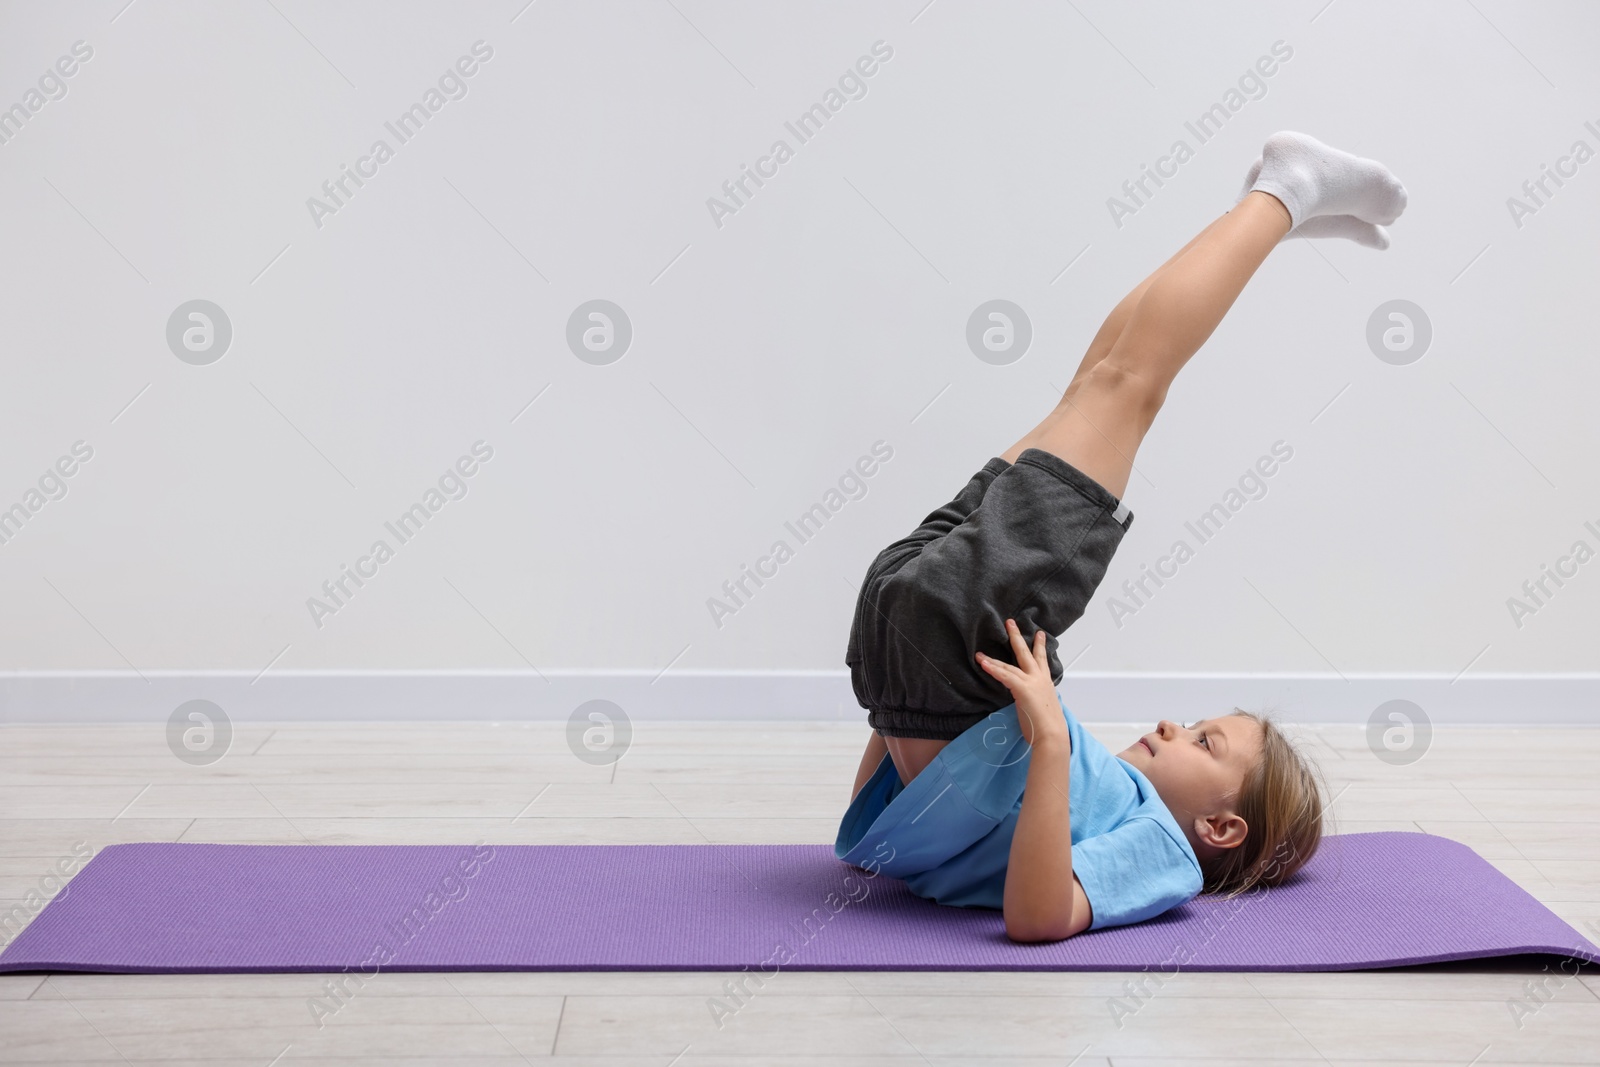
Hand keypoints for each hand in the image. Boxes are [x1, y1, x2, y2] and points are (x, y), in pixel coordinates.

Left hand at [975, 619, 1068, 748]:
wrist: (1052, 734)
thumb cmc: (1047, 726)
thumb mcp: (1043, 706)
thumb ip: (1036, 697)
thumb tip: (1030, 698)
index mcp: (1046, 682)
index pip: (1042, 659)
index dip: (1039, 646)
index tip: (1039, 634)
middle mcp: (1039, 678)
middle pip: (1026, 653)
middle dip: (1017, 637)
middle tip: (1010, 622)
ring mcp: (1031, 682)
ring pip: (1010, 665)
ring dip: (993, 658)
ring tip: (980, 652)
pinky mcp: (1022, 689)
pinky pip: (1004, 676)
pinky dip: (993, 669)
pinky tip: (983, 663)